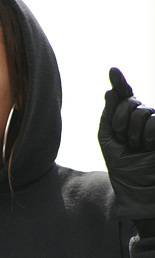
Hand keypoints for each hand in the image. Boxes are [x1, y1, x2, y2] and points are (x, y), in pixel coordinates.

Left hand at [98, 67, 154, 219]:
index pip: (124, 95)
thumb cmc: (121, 165)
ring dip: (133, 134)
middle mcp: (144, 116)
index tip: (112, 70)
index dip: (120, 82)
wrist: (136, 187)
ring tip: (137, 148)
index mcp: (128, 117)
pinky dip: (147, 136)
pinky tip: (149, 147)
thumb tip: (110, 91)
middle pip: (128, 103)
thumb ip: (108, 115)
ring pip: (141, 112)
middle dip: (120, 123)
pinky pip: (154, 121)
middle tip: (125, 141)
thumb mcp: (107, 139)